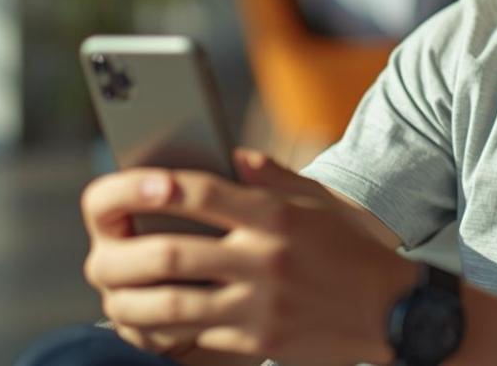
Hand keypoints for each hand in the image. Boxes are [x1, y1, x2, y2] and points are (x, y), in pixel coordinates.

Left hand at [81, 149, 416, 365]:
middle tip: (98, 255)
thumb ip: (271, 176)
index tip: (127, 186)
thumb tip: (227, 155)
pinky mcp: (261, 343)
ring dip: (134, 302)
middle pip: (175, 253)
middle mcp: (266, 259)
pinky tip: (147, 324)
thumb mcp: (321, 203)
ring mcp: (262, 306)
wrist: (398, 313)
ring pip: (176, 306)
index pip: (202, 193)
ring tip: (113, 295)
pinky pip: (197, 339)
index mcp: (277, 216)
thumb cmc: (354, 250)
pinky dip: (165, 333)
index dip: (155, 188)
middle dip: (126, 256)